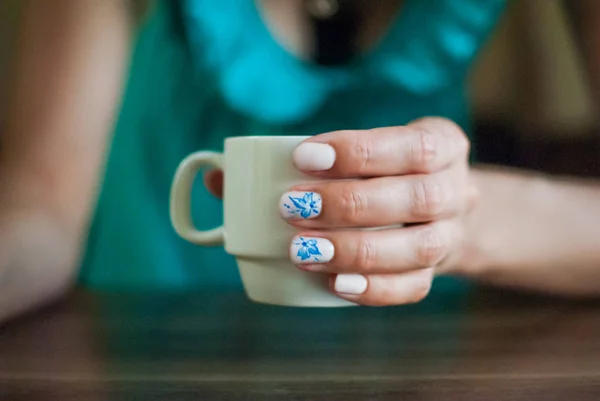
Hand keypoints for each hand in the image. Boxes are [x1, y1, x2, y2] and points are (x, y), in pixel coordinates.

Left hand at [278, 118, 476, 305]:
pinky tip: (335, 284)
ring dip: (355, 250)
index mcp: (444, 145)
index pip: (413, 146)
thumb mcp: (374, 147)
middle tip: (292, 207)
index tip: (304, 157)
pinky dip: (373, 288)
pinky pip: (414, 287)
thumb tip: (242, 176)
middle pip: (419, 199)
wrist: (434, 211)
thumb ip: (325, 157)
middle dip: (350, 204)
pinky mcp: (435, 273)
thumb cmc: (385, 172)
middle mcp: (456, 191)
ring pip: (419, 249)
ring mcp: (450, 236)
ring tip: (302, 250)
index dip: (360, 152)